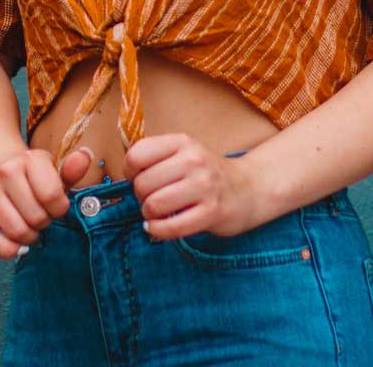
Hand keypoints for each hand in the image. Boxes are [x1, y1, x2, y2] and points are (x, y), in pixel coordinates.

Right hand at [0, 145, 92, 259]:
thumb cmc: (32, 174)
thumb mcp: (54, 169)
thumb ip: (72, 169)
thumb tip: (85, 157)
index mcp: (30, 159)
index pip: (51, 196)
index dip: (59, 209)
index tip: (57, 206)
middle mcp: (6, 172)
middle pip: (35, 217)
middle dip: (44, 222)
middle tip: (42, 216)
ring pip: (16, 231)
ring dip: (29, 236)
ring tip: (31, 226)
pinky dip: (7, 249)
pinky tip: (16, 245)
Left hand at [123, 132, 259, 240]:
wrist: (248, 189)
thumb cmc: (207, 173)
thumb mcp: (184, 153)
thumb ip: (156, 158)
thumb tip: (124, 175)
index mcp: (182, 142)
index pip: (137, 154)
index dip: (129, 171)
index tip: (137, 178)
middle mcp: (193, 160)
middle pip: (143, 183)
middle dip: (140, 196)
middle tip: (151, 198)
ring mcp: (204, 186)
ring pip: (154, 205)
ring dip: (148, 214)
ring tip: (157, 212)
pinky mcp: (211, 212)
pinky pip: (171, 227)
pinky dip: (157, 231)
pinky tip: (158, 227)